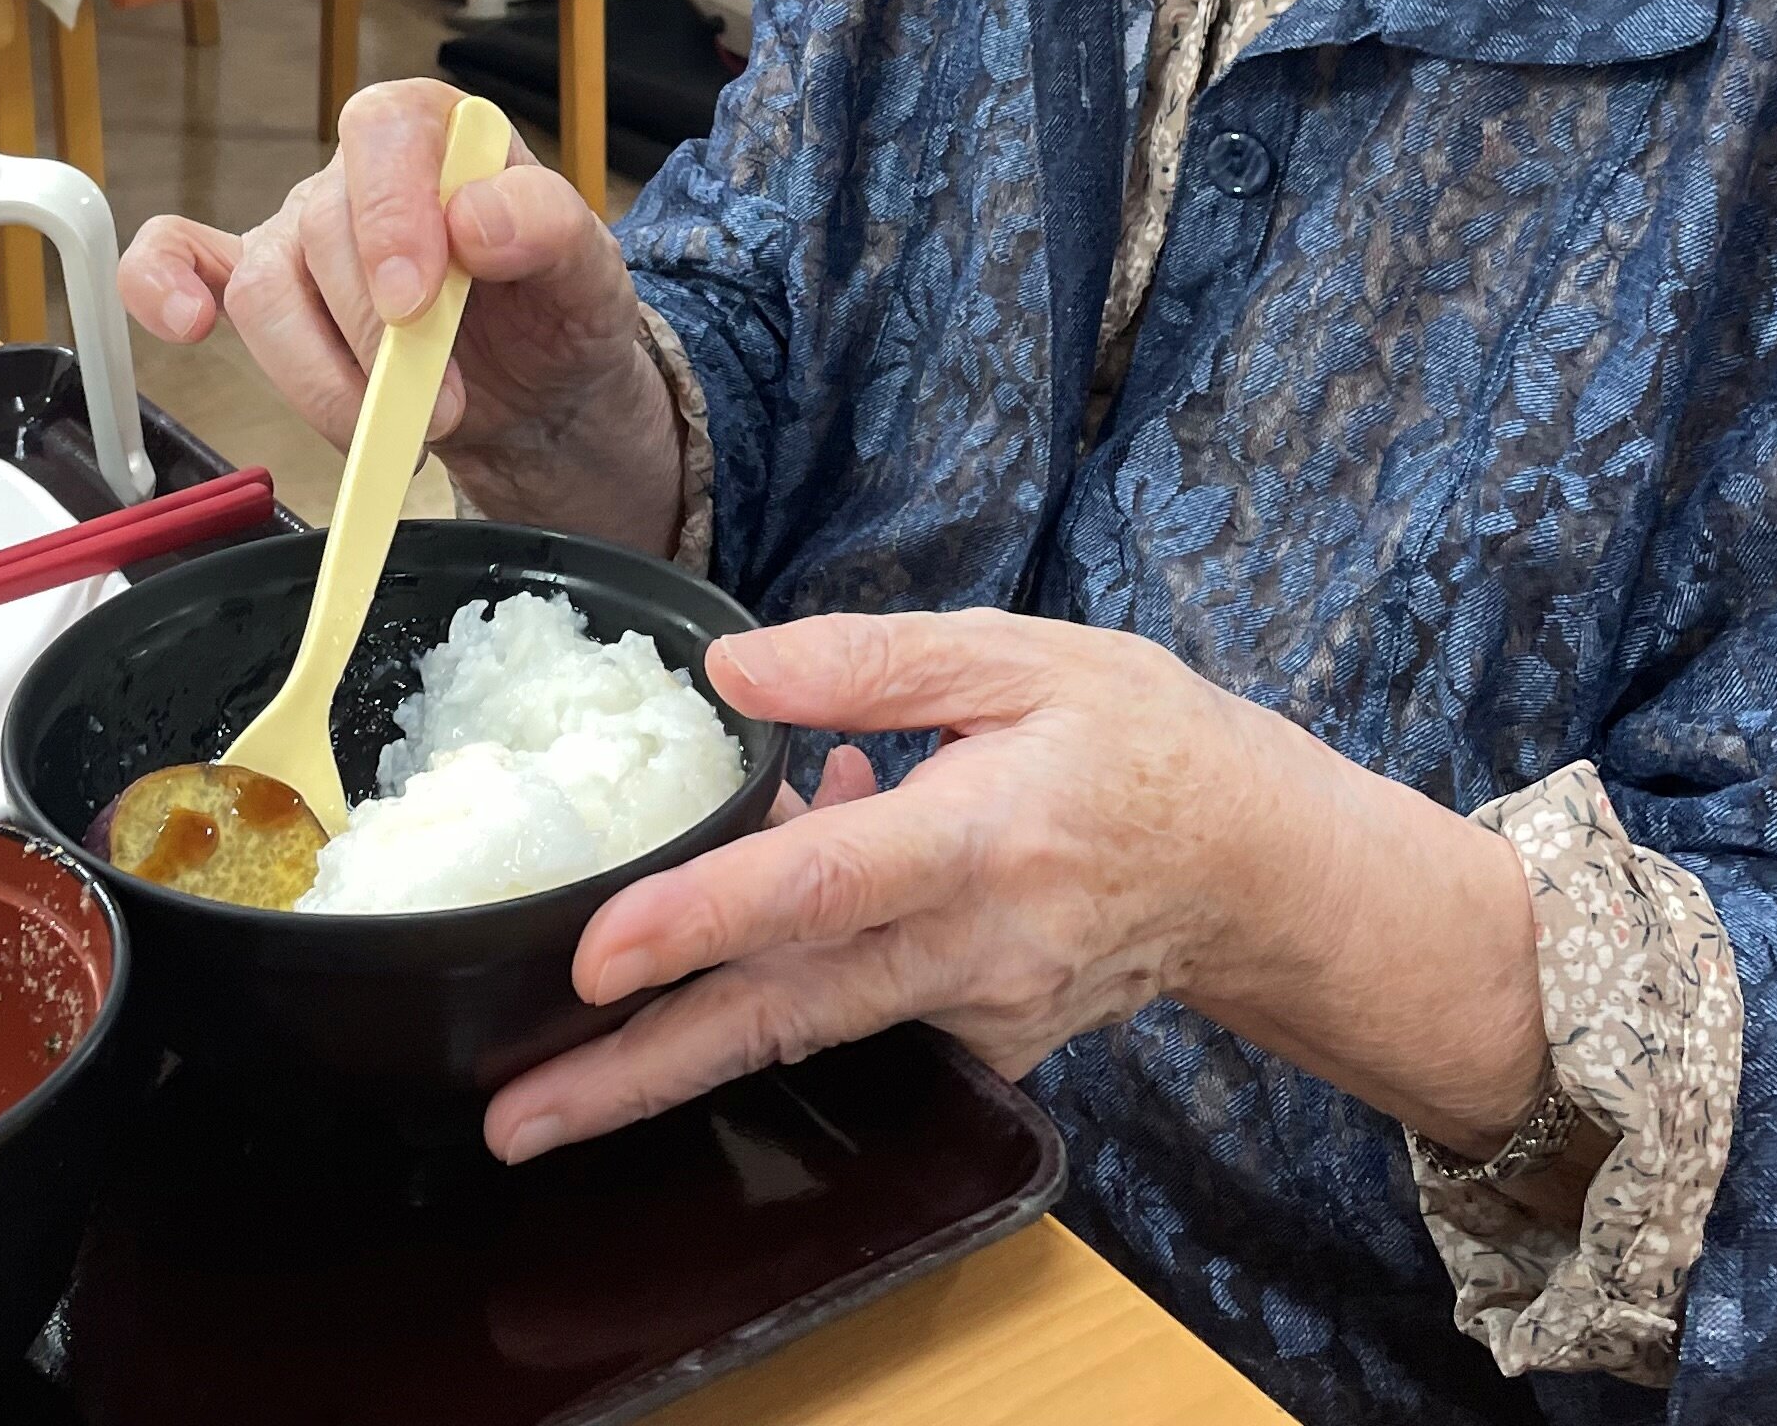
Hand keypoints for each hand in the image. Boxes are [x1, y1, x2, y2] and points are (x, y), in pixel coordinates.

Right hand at [117, 79, 682, 550]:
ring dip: (319, 376)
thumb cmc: (557, 310)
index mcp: (437, 132)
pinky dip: (161, 285)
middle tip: (442, 406)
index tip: (418, 304)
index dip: (389, 216)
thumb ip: (547, 228)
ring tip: (395, 429)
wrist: (542, 392)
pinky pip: (181, 263)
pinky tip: (185, 321)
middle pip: (320, 229)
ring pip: (263, 291)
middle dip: (374, 336)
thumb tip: (477, 219)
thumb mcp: (590, 271)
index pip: (383, 132)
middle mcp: (356, 175)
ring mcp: (300, 234)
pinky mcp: (269, 298)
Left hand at [482, 610, 1546, 1164]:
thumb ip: (874, 661)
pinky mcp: (987, 1043)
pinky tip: (803, 857)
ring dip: (689, 1037)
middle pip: (784, 1013)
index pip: (820, 887)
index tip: (597, 958)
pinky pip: (862, 1005)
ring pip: (810, 1022)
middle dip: (641, 1073)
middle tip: (516, 1121)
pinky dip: (801, 965)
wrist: (1260, 866)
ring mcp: (983, 1011)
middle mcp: (978, 947)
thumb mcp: (1026, 654)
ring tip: (573, 1058)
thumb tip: (732, 674)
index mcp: (985, 834)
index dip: (702, 922)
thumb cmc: (1144, 740)